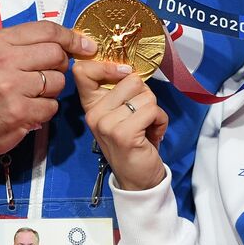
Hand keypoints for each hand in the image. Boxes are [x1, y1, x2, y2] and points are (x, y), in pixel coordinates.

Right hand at [0, 21, 96, 159]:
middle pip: (56, 54)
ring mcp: (11, 87)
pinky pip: (52, 105)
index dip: (70, 37)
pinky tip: (29, 108)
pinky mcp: (19, 112)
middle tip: (47, 73)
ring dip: (52, 89)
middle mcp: (3, 61)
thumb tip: (70, 40)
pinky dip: (45, 109)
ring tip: (32, 93)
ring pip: (58, 81)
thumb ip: (25, 44)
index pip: (46, 30)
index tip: (83, 45)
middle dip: (60, 65)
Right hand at [72, 58, 167, 190]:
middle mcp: (94, 113)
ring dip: (155, 112)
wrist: (139, 179)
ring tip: (148, 128)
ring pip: (146, 95)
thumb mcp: (122, 113)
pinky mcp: (123, 134)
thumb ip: (123, 91)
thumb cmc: (134, 141)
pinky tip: (153, 135)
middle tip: (142, 117)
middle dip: (145, 96)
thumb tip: (134, 71)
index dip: (108, 65)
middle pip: (131, 80)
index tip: (125, 73)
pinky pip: (152, 110)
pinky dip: (160, 121)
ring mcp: (106, 124)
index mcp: (91, 105)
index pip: (83, 71)